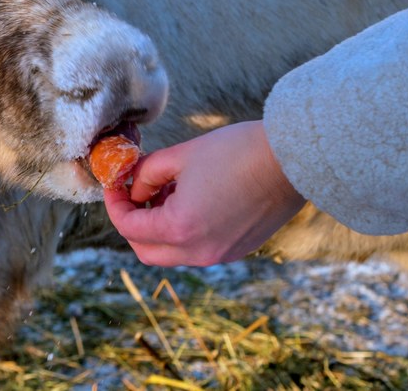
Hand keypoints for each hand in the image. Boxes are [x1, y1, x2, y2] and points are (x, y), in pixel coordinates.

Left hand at [103, 120, 305, 266]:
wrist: (292, 160)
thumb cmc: (237, 152)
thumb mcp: (181, 155)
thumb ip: (147, 173)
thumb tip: (134, 187)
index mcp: (180, 227)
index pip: (129, 228)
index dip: (115, 205)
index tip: (115, 185)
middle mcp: (199, 251)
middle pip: (146, 251)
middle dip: (132, 224)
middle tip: (132, 194)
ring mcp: (221, 255)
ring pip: (172, 253)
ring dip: (159, 228)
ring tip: (166, 191)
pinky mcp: (238, 250)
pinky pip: (198, 249)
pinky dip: (184, 231)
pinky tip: (192, 199)